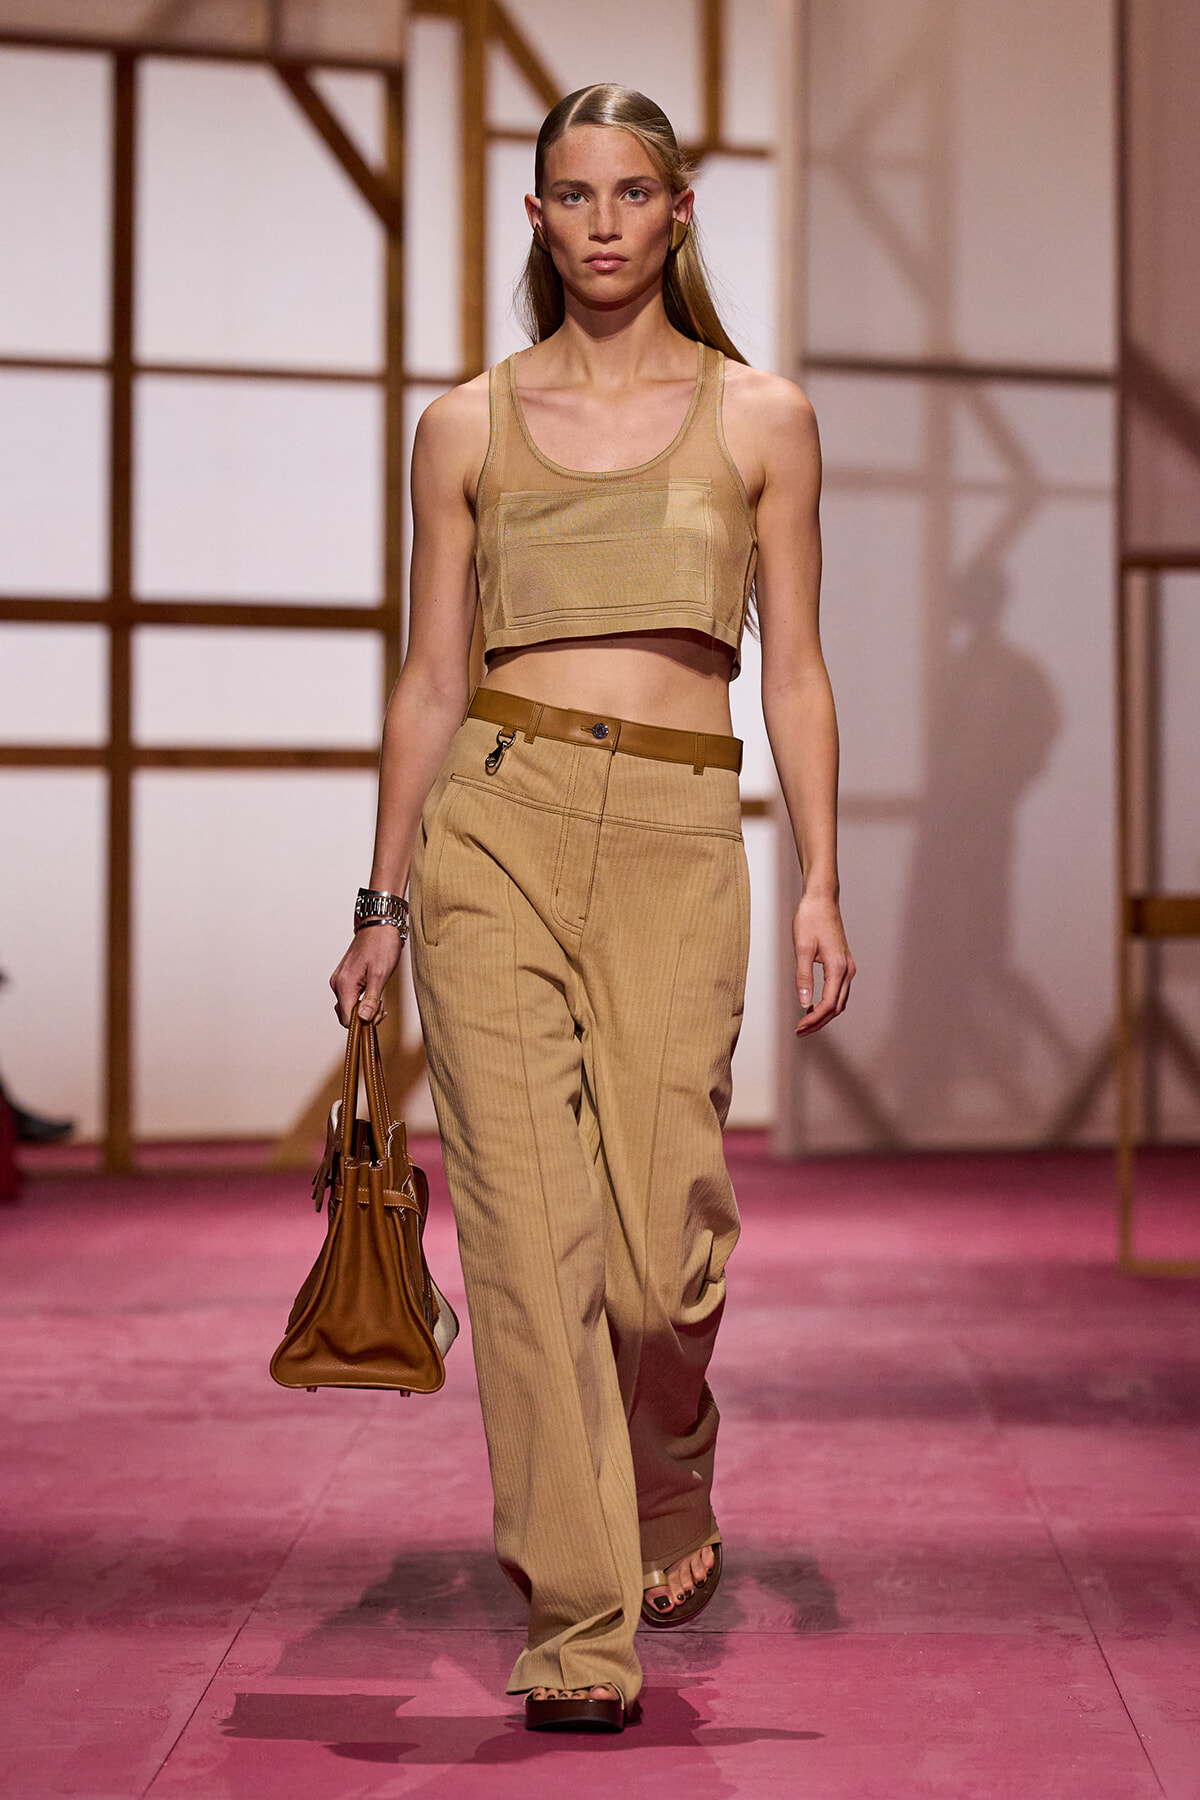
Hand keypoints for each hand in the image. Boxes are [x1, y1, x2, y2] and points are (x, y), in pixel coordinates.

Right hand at [329, 925, 403, 1026]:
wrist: (379, 925)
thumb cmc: (381, 945)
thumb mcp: (380, 975)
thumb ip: (371, 999)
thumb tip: (363, 1019)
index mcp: (344, 985)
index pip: (347, 1019)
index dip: (363, 1023)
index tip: (379, 1015)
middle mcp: (337, 984)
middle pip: (346, 1015)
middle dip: (365, 1016)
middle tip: (382, 1007)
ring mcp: (340, 980)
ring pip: (348, 1006)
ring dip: (364, 1008)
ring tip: (379, 999)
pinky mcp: (345, 978)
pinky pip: (350, 997)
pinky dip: (361, 1000)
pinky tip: (373, 994)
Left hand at [793, 894, 854, 1034]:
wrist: (822, 900)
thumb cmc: (811, 919)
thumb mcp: (802, 949)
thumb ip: (803, 977)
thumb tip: (804, 1002)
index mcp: (838, 968)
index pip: (828, 1004)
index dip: (814, 1020)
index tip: (799, 1027)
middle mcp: (847, 970)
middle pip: (837, 1007)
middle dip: (819, 1022)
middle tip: (800, 1030)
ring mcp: (848, 967)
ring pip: (840, 1000)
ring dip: (824, 1014)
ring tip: (805, 1022)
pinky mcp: (844, 963)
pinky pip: (839, 991)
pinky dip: (828, 1003)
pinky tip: (814, 1006)